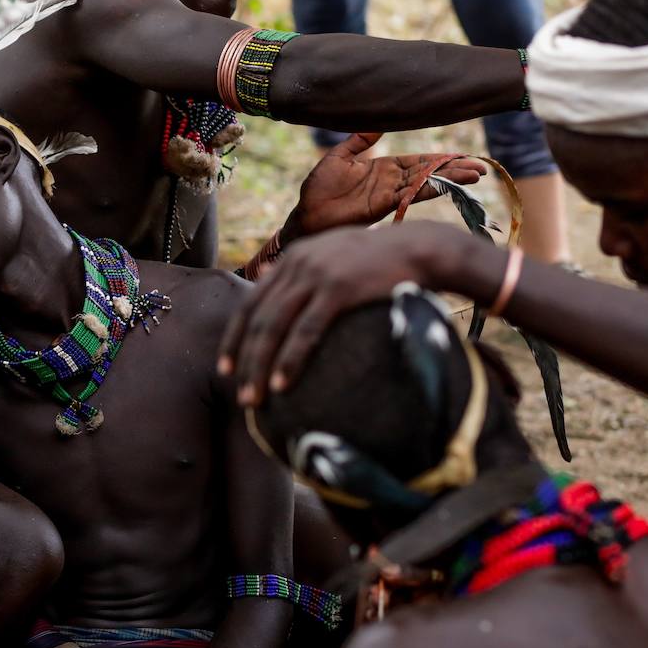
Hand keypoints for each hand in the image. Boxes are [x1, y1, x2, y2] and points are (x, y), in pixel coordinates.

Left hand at [218, 221, 469, 406]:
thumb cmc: (378, 262)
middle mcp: (297, 264)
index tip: (225, 368)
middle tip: (238, 394)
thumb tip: (261, 281)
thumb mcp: (330, 256)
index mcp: (292, 259)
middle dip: (244, 360)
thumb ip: (297, 272)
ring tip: (254, 399)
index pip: (249, 303)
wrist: (422, 249)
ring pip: (274, 327)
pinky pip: (305, 331)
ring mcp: (317, 275)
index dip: (234, 338)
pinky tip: (281, 384)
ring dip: (260, 366)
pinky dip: (290, 359)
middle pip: (257, 320)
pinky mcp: (338, 289)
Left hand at [283, 133, 487, 241]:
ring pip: (425, 183)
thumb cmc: (318, 189)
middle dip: (454, 169)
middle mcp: (390, 181)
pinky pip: (410, 195)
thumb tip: (377, 123)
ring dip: (449, 179)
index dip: (440, 158)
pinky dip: (429, 189)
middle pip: (428, 172)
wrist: (306, 216)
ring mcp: (389, 194)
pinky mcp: (383, 205)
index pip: (417, 160)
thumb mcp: (338, 157)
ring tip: (474, 175)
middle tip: (480, 167)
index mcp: (382, 167)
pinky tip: (447, 185)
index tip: (463, 155)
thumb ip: (358, 141)